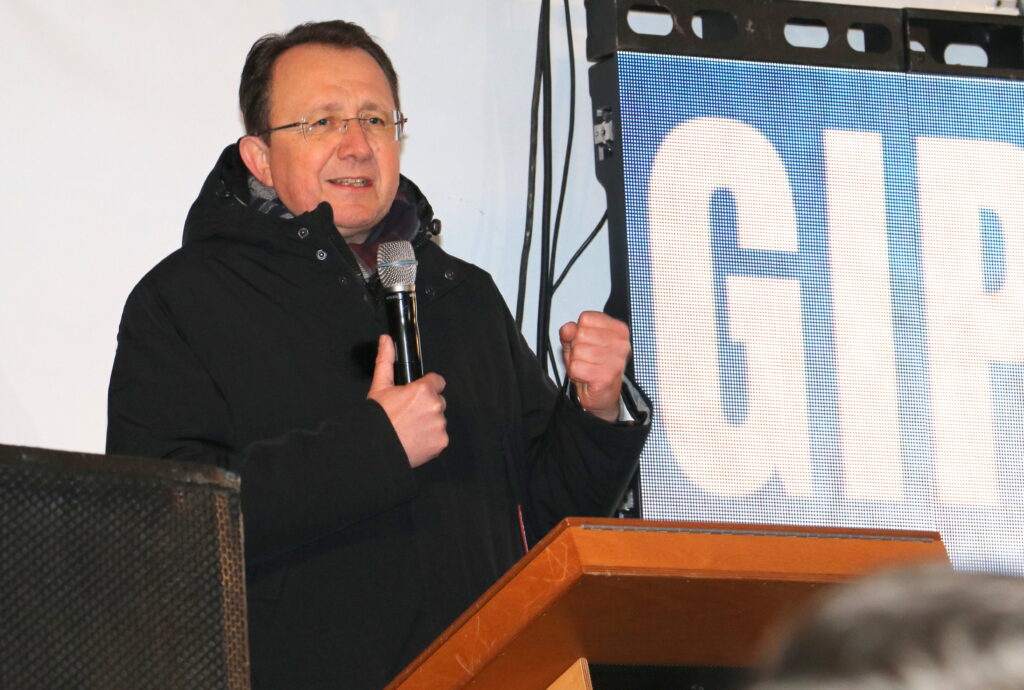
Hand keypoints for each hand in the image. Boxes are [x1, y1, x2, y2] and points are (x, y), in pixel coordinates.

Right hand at [367, 335, 447, 466]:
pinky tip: (415, 439)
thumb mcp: (379, 387)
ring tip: (410, 428)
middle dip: (427, 406)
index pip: (438, 381)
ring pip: (439, 419)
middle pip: (438, 401)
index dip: (427, 386)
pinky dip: (430, 439)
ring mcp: (439, 425)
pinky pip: (440, 436)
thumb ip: (386, 361)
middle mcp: (435, 406)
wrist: (375, 448)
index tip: (417, 394)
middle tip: (409, 414)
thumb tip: (386, 341)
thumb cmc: (377, 419)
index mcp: (423, 390)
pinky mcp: (441, 442)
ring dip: (429, 423)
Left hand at [559, 311, 629, 422]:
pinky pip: (576, 367)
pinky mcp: (606, 376)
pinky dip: (575, 373)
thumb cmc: (593, 366)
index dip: (579, 331)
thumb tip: (568, 328)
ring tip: (586, 367)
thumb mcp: (578, 344)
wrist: (602, 394)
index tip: (587, 342)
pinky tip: (586, 376)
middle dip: (576, 348)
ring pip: (578, 351)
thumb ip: (570, 333)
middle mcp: (621, 344)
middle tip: (586, 358)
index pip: (586, 318)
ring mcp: (615, 361)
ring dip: (576, 361)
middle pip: (580, 334)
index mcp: (618, 330)